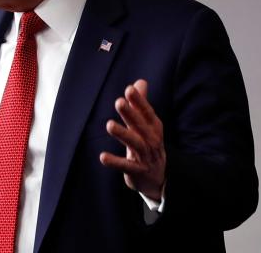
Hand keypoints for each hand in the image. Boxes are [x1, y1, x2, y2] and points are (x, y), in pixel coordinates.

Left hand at [99, 79, 166, 199]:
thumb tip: (140, 81)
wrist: (157, 178)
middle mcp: (152, 140)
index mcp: (154, 128)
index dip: (140, 101)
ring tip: (109, 125)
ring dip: (123, 134)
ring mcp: (146, 156)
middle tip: (118, 102)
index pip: (148, 112)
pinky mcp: (138, 171)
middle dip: (131, 114)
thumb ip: (141, 104)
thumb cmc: (148, 146)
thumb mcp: (146, 125)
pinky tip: (102, 156)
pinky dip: (115, 162)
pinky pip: (127, 166)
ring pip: (136, 144)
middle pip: (141, 126)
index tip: (129, 89)